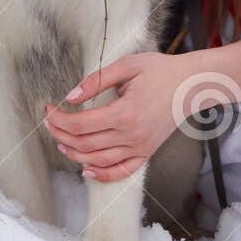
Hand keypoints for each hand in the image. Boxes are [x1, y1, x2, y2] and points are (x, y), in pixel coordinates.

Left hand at [44, 52, 214, 181]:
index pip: (80, 125)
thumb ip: (96, 81)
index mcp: (125, 113)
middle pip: (84, 144)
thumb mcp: (128, 66)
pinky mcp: (147, 152)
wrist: (192, 85)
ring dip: (74, 155)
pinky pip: (121, 171)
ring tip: (61, 142)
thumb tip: (70, 97)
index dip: (58, 119)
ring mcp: (140, 147)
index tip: (48, 109)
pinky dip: (102, 175)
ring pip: (98, 161)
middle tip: (50, 122)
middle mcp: (131, 135)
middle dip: (60, 134)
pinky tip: (86, 170)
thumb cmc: (161, 71)